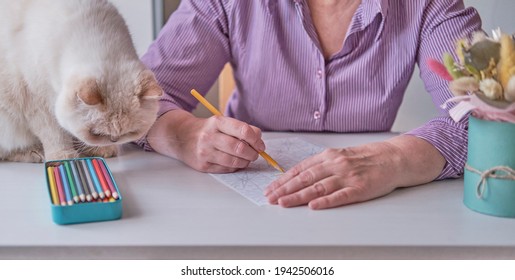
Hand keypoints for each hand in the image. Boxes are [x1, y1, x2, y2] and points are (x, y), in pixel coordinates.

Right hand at [148, 110, 264, 172]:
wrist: (181, 137)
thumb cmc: (208, 130)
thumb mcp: (223, 123)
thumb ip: (242, 129)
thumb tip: (259, 140)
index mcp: (217, 122)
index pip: (243, 130)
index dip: (256, 139)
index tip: (260, 145)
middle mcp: (209, 136)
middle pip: (240, 148)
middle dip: (252, 153)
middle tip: (255, 154)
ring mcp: (205, 152)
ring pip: (234, 161)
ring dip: (245, 162)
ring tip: (246, 159)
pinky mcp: (203, 165)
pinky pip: (226, 169)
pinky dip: (235, 167)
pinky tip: (235, 162)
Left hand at [264, 142, 403, 208]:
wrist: (393, 157)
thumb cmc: (365, 158)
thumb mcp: (340, 156)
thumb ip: (321, 165)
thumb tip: (297, 175)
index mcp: (329, 156)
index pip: (301, 169)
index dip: (284, 180)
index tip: (270, 188)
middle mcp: (336, 165)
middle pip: (305, 178)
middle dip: (285, 189)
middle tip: (270, 198)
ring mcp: (348, 177)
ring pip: (318, 187)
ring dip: (298, 196)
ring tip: (283, 203)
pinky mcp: (360, 189)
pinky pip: (340, 196)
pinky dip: (325, 201)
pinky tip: (313, 206)